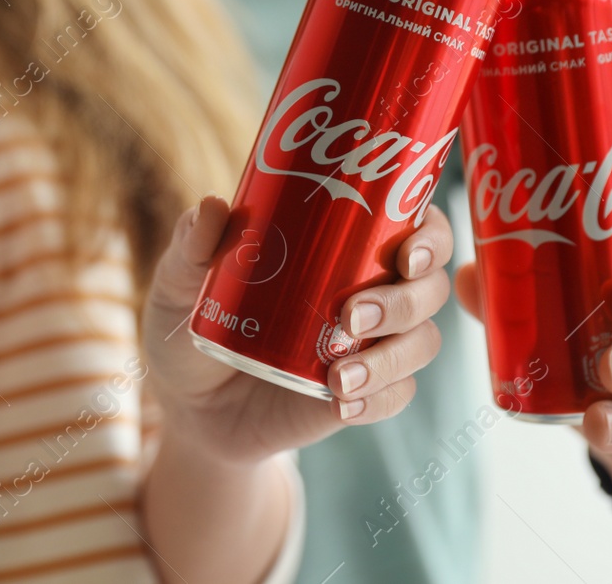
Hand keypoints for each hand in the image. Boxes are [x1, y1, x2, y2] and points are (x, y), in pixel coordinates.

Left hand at [143, 196, 453, 464]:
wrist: (188, 402)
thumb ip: (191, 245)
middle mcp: (372, 289)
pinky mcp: (362, 393)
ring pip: (422, 344)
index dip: (430, 235)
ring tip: (339, 375)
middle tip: (350, 314)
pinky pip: (397, 397)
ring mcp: (371, 344)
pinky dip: (378, 399)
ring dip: (391, 358)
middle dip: (406, 301)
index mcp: (345, 245)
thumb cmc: (195, 321)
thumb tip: (212, 207)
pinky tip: (342, 404)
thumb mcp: (181, 282)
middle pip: (428, 287)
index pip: (414, 226)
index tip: (407, 251)